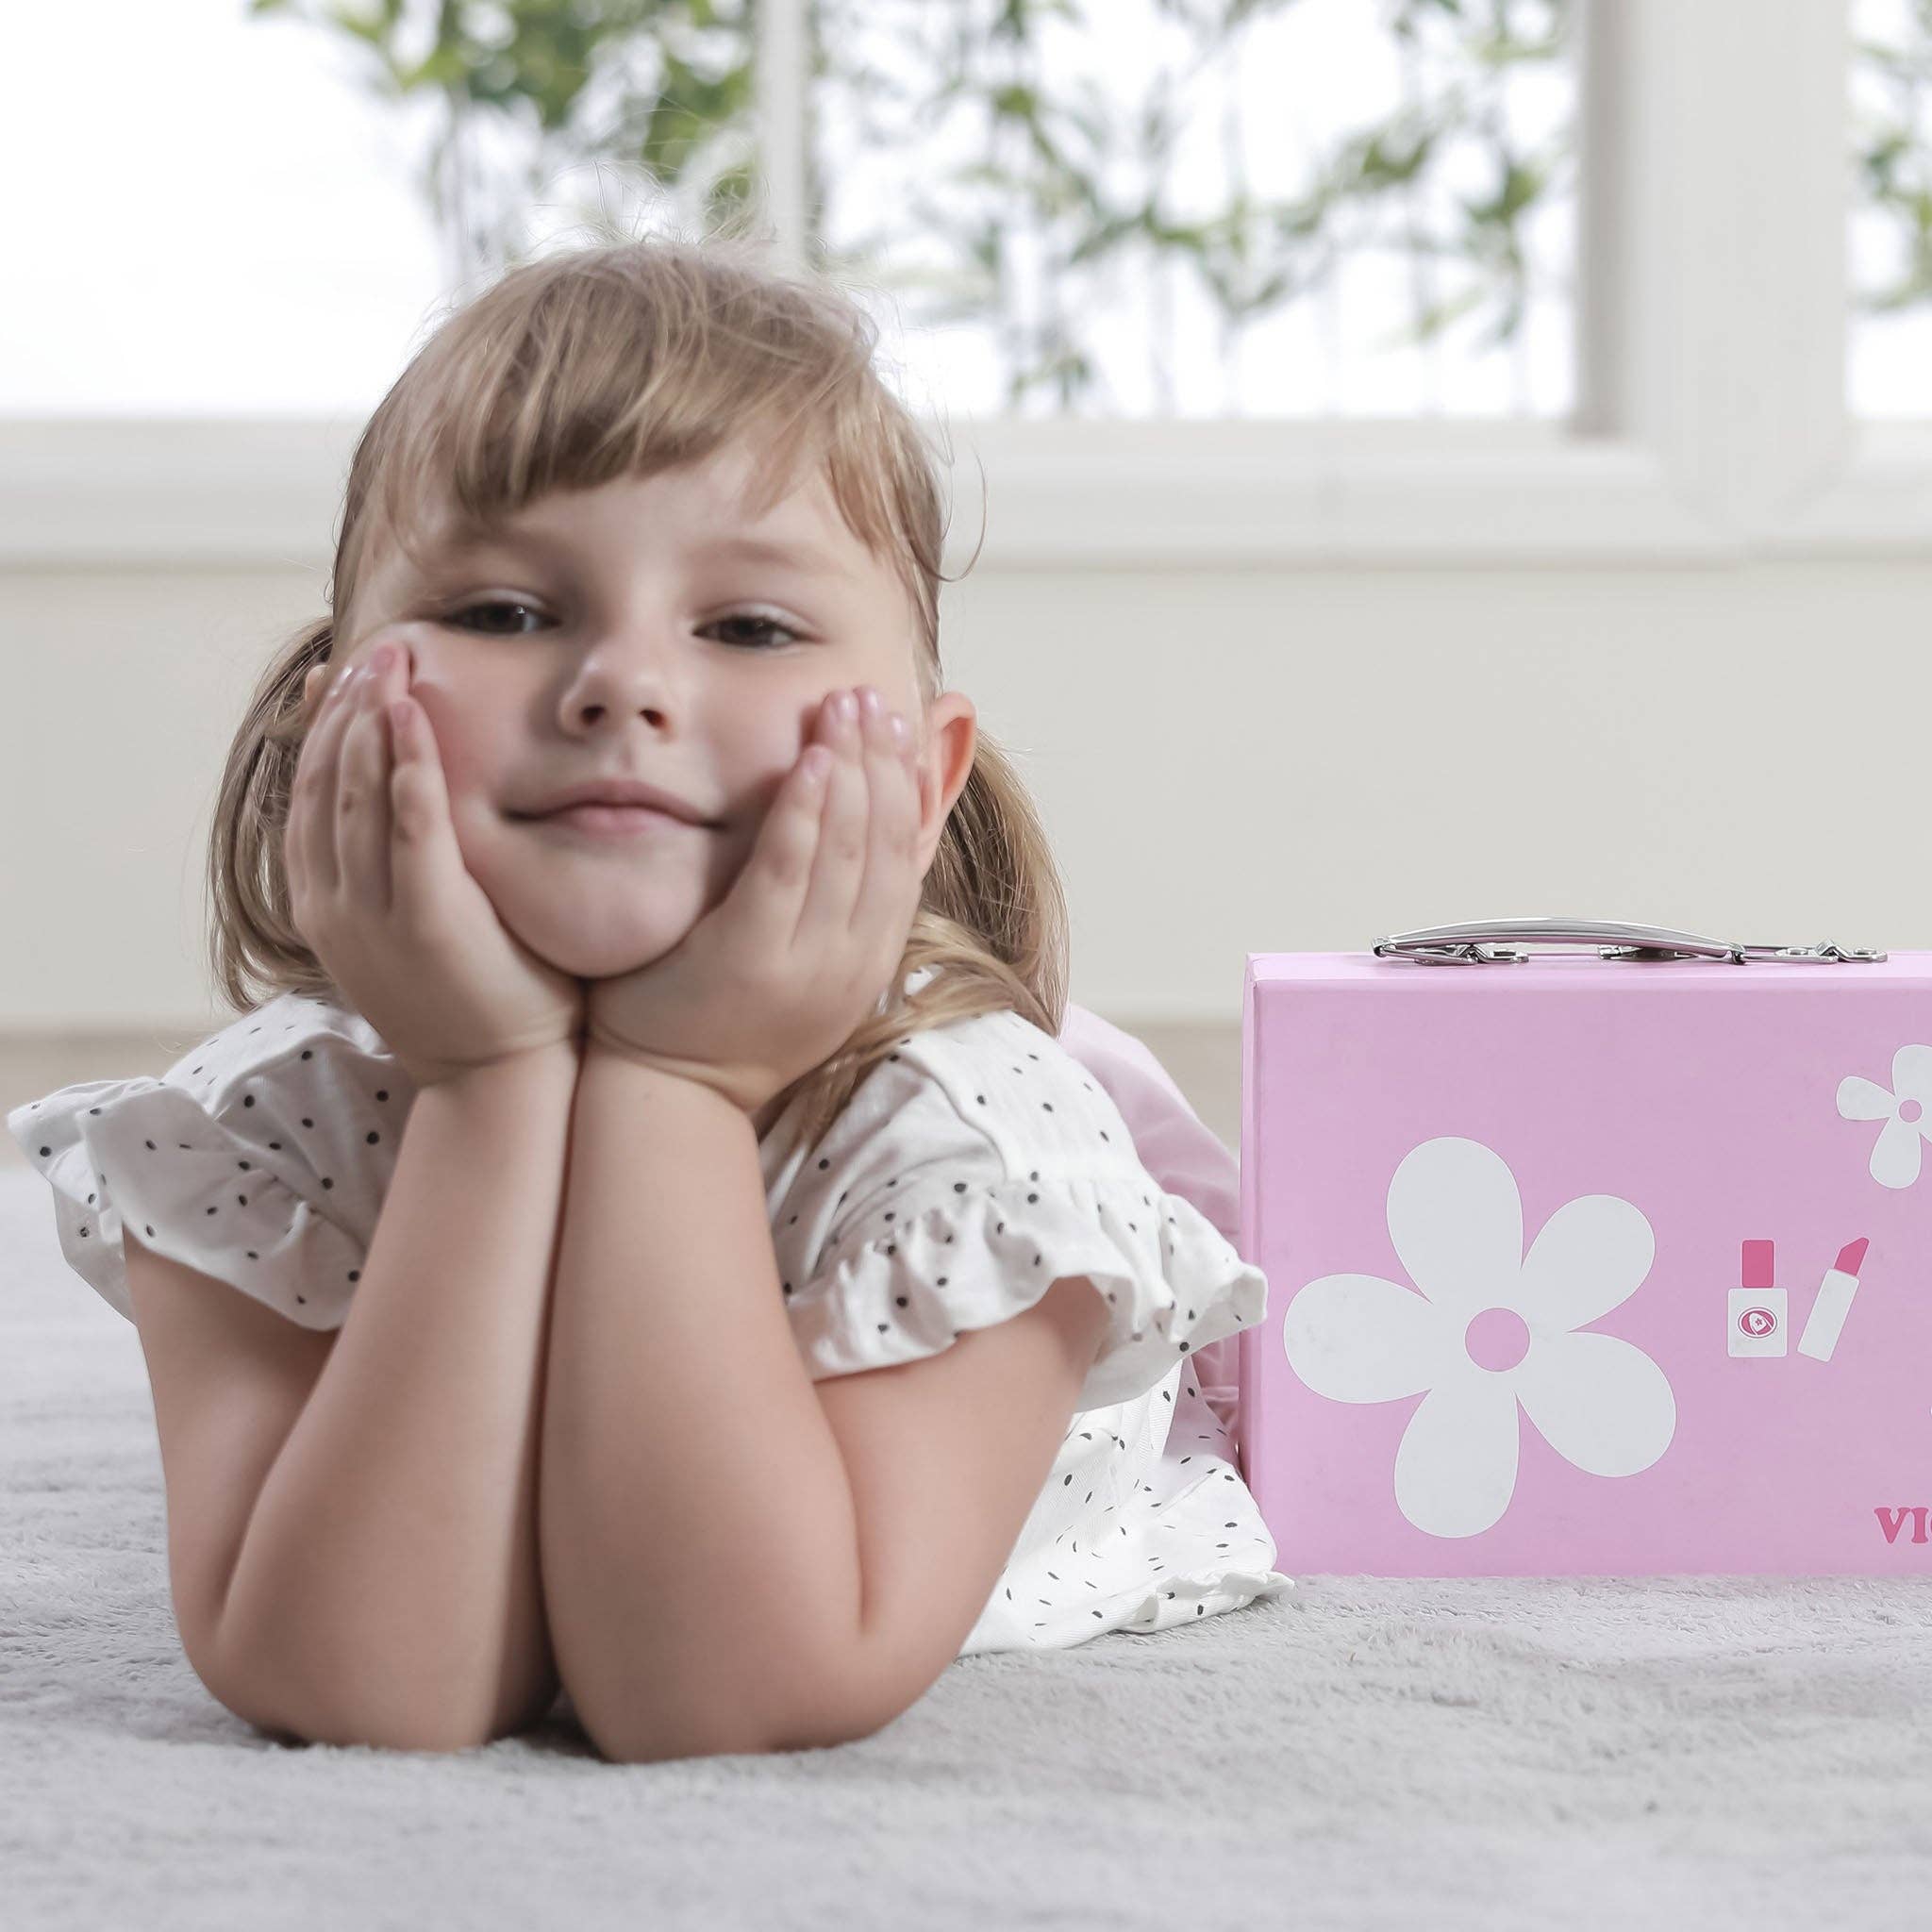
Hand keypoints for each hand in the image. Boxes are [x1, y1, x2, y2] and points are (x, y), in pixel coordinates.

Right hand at [286, 640, 585, 1089]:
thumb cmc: (477, 999)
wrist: (498, 1080)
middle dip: (349, 706)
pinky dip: (408, 767)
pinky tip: (412, 717)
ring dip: (372, 719)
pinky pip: (410, 828)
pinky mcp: (429, 918)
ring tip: (392, 661)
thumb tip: (405, 805)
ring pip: (356, 795)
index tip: (349, 670)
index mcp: (325, 903)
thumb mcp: (419, 925)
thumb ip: (404, 866)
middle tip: (378, 647)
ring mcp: (373, 914)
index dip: (326, 726)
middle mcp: (334, 904)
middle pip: (325, 782)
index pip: (309, 793)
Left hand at [584, 684, 926, 1114]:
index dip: (906, 786)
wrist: (672, 1097)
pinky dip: (806, 813)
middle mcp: (851, 962)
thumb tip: (850, 835)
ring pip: (849, 849)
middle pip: (886, 843)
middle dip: (884, 762)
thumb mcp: (803, 968)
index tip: (899, 727)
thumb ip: (830, 908)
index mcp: (869, 962)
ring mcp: (807, 963)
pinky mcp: (752, 957)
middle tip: (873, 699)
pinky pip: (788, 872)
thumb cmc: (723, 1024)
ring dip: (852, 769)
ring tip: (846, 708)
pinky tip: (809, 762)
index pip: (905, 858)